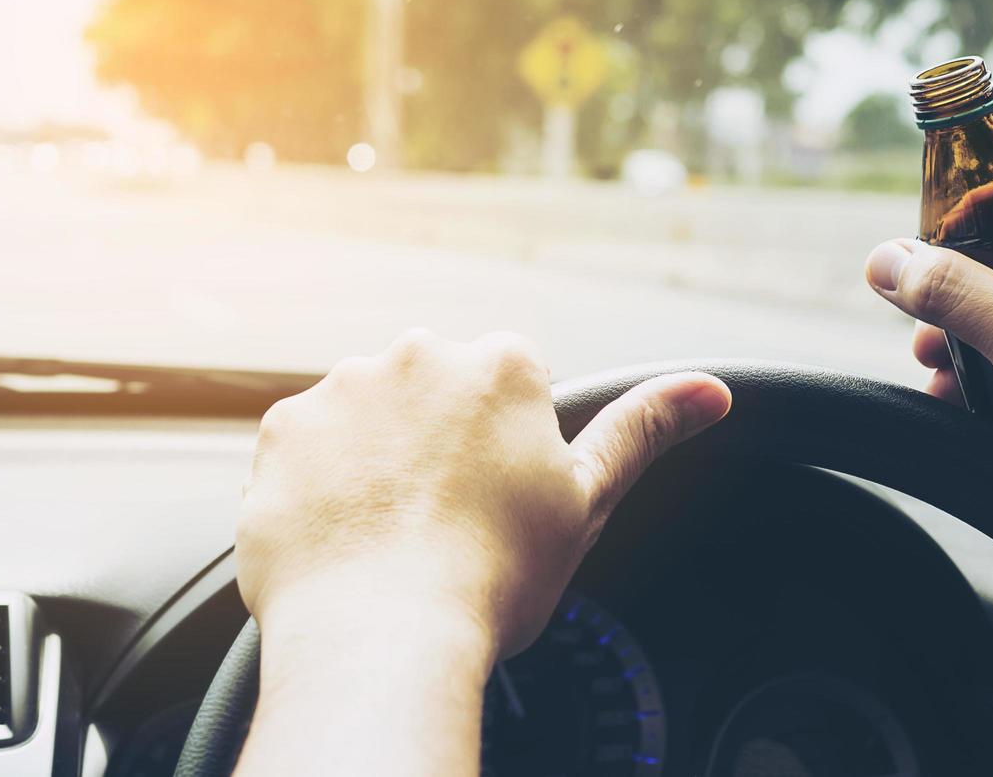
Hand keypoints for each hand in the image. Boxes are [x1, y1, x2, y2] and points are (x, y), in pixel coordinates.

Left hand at [236, 329, 731, 657]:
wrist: (382, 636)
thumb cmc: (492, 575)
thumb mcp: (586, 500)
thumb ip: (643, 430)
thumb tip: (711, 390)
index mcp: (499, 364)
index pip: (510, 384)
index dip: (506, 446)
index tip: (496, 497)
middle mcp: (416, 356)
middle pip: (435, 391)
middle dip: (438, 441)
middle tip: (445, 520)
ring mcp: (342, 389)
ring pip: (369, 417)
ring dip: (377, 458)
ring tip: (391, 535)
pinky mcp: (281, 430)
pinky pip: (307, 447)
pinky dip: (321, 483)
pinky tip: (344, 535)